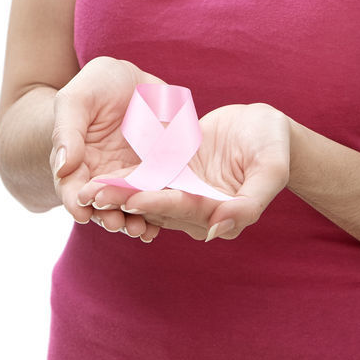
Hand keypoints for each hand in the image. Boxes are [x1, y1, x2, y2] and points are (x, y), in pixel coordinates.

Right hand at [50, 56, 161, 241]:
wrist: (130, 79)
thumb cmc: (96, 86)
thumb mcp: (77, 99)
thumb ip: (67, 132)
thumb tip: (61, 168)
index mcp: (78, 162)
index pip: (73, 188)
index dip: (74, 202)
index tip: (80, 213)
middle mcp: (104, 176)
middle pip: (104, 204)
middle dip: (108, 217)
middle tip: (115, 223)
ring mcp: (132, 177)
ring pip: (132, 205)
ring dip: (135, 220)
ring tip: (142, 229)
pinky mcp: (159, 171)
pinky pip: (160, 192)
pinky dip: (161, 208)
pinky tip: (164, 220)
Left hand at [82, 103, 290, 241]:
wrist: (265, 126)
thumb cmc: (274, 146)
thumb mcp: (271, 170)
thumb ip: (249, 204)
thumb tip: (217, 233)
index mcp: (221, 212)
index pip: (184, 208)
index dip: (159, 203)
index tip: (133, 199)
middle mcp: (197, 208)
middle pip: (157, 205)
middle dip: (125, 200)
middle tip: (92, 196)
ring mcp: (183, 191)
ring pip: (146, 193)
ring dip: (117, 192)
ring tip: (85, 188)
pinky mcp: (174, 173)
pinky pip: (146, 175)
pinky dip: (123, 176)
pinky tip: (96, 172)